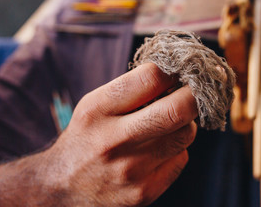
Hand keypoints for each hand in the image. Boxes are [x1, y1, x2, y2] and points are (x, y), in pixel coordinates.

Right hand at [43, 63, 197, 205]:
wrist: (63, 188)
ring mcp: (131, 170)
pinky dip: (176, 149)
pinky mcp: (144, 191)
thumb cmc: (87, 137)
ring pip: (185, 134)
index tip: (183, 69)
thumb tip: (178, 75)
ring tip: (171, 122)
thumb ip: (132, 90)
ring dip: (185, 123)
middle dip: (196, 95)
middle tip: (197, 91)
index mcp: (97, 110)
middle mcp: (113, 140)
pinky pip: (180, 158)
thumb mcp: (95, 106)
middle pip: (178, 109)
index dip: (175, 69)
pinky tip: (159, 150)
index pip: (152, 78)